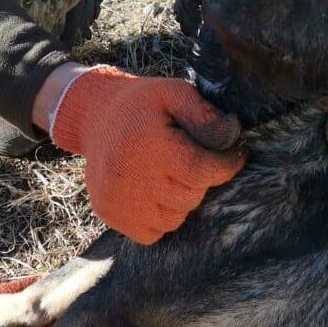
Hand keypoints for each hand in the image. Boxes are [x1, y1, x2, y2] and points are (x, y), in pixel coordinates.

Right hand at [49, 67, 245, 243]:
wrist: (95, 116)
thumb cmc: (142, 104)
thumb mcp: (174, 93)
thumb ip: (205, 114)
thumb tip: (232, 136)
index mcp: (151, 146)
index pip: (202, 171)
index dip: (225, 166)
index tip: (233, 156)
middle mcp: (132, 178)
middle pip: (190, 198)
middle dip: (199, 181)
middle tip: (190, 161)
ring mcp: (118, 200)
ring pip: (174, 220)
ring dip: (180, 201)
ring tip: (169, 176)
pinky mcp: (108, 214)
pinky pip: (152, 233)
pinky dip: (159, 218)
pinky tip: (153, 192)